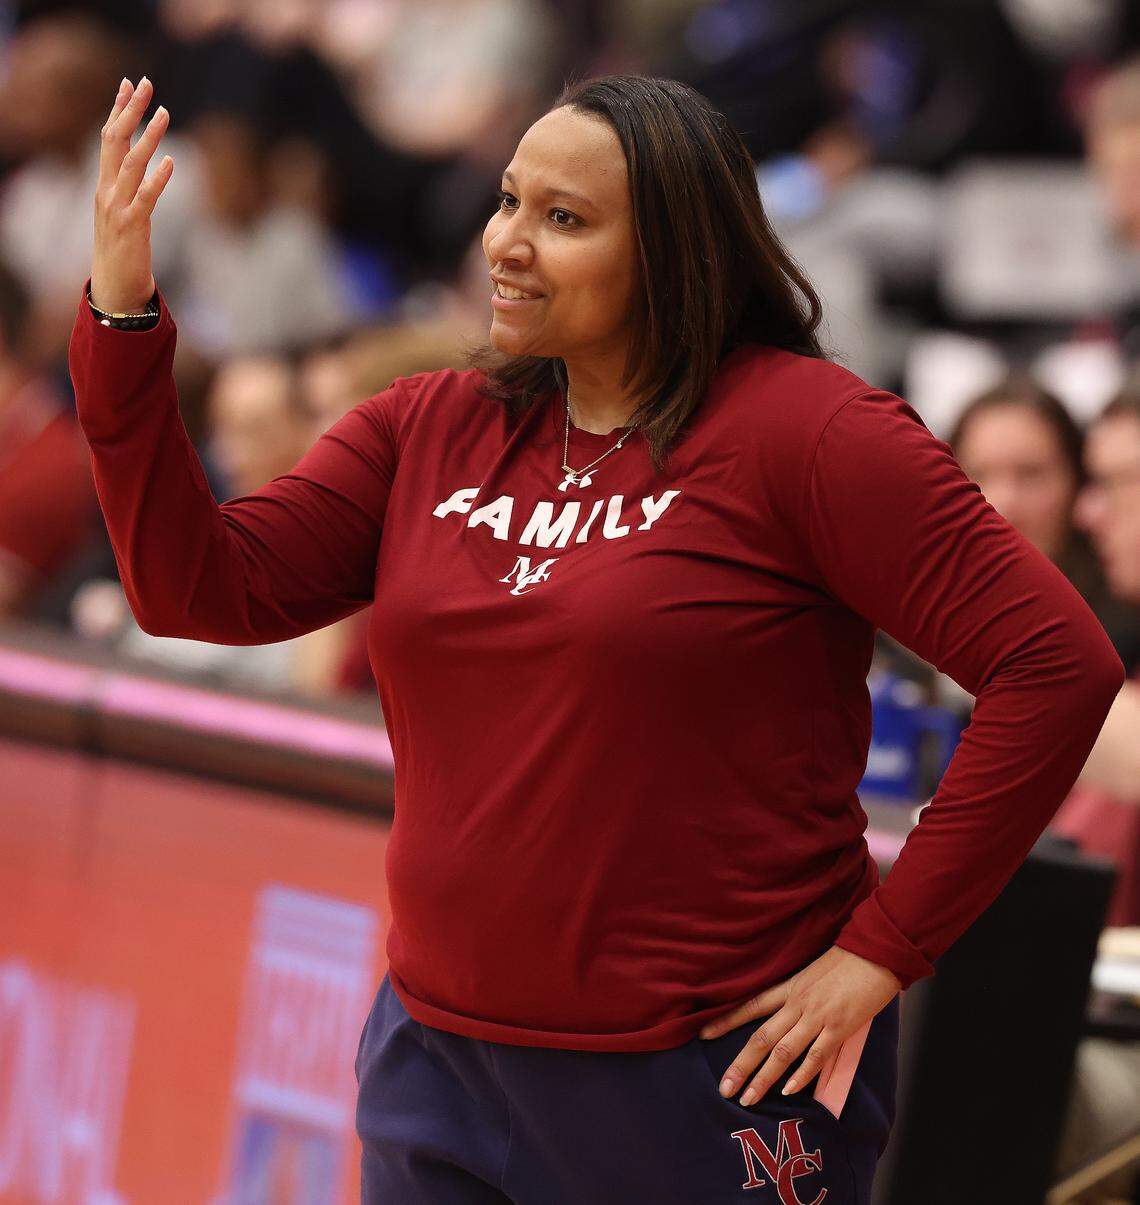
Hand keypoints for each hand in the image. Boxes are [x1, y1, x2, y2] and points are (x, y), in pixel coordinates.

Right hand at [91, 76, 173, 313]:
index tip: (128, 83)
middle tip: (145, 83)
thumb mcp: (122, 212)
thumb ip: (130, 187)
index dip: (118, 109)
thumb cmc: (122, 250)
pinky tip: (172, 160)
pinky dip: (158, 177)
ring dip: (148, 136)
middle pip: (115, 140)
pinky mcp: (133, 227)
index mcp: (104, 185)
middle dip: (130, 109)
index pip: (108, 138)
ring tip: (164, 112)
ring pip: (131, 163)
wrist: (115, 287)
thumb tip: (146, 165)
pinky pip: (146, 197)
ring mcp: (117, 208)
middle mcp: (106, 191)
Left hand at [698, 945, 900, 1105]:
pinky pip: (816, 1055)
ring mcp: (817, 1017)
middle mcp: (797, 1004)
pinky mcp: (839, 1027)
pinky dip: (801, 1075)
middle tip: (724, 1088)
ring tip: (748, 1098)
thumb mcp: (814, 971)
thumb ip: (799, 992)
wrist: (874, 952)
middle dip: (741, 1064)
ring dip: (764, 1078)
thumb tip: (788, 1011)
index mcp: (790, 987)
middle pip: (762, 1037)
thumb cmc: (847, 959)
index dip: (726, 1021)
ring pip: (783, 1052)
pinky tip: (788, 1091)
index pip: (751, 1005)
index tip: (703, 1035)